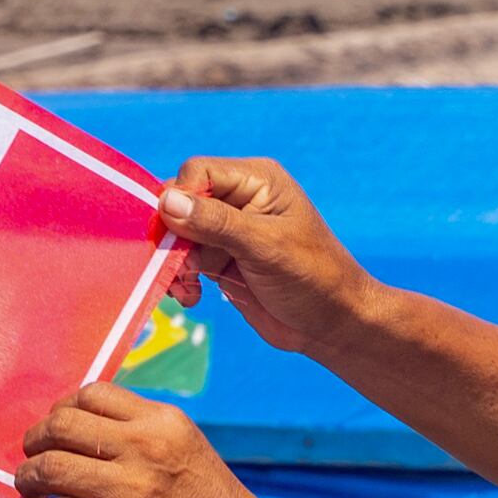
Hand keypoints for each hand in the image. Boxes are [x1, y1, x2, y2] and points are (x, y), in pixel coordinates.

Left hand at [15, 383, 279, 497]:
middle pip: (61, 424)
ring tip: (27, 488)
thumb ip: (139, 435)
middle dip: (35, 440)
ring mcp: (131, 489)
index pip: (91, 393)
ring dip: (27, 477)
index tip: (54, 429)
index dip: (61, 409)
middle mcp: (144, 447)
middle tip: (31, 458)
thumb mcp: (184, 448)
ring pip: (50, 467)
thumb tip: (76, 434)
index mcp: (162, 421)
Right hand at [157, 157, 371, 357]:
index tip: (176, 236)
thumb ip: (216, 223)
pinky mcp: (220, 260)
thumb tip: (167, 201)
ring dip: (173, 263)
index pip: (198, 173)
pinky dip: (180, 279)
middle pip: (181, 203)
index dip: (180, 200)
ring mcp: (228, 232)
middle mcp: (239, 200)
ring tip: (185, 289)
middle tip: (178, 268)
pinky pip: (184, 261)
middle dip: (172, 237)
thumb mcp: (265, 246)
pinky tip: (191, 296)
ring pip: (177, 236)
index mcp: (257, 181)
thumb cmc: (313, 277)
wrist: (331, 325)